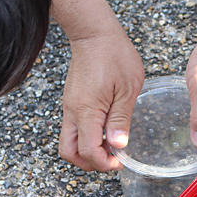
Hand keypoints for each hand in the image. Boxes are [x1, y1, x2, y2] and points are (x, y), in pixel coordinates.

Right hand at [58, 29, 143, 170]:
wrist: (93, 33)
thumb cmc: (113, 54)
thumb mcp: (127, 89)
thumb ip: (121, 119)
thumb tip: (118, 144)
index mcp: (86, 111)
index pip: (88, 151)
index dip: (103, 163)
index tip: (120, 161)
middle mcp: (72, 111)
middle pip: (69, 152)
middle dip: (89, 163)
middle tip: (111, 159)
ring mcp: (69, 106)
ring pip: (69, 141)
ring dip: (87, 150)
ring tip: (110, 145)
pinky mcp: (72, 100)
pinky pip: (73, 127)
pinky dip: (86, 136)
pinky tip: (105, 129)